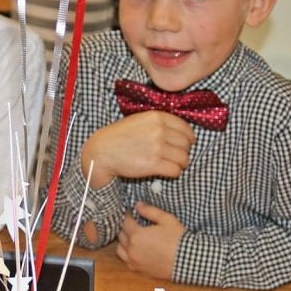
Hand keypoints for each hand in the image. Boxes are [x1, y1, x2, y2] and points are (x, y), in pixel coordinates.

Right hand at [80, 111, 194, 188]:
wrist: (102, 151)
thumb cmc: (120, 136)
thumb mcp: (139, 120)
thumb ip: (159, 122)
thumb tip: (181, 132)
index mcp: (157, 117)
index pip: (185, 128)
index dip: (188, 138)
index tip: (184, 144)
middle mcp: (159, 130)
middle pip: (186, 144)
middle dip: (184, 152)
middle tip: (176, 156)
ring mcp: (157, 148)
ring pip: (184, 158)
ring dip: (180, 164)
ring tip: (172, 164)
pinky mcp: (153, 164)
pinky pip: (175, 170)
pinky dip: (174, 173)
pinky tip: (166, 171)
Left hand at [116, 202, 183, 279]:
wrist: (187, 260)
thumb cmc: (178, 239)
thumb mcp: (166, 219)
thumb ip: (150, 211)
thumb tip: (138, 205)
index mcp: (136, 235)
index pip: (125, 222)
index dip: (127, 215)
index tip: (131, 211)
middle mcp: (131, 249)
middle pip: (120, 235)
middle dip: (124, 227)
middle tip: (132, 222)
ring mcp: (134, 261)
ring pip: (120, 249)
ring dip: (123, 241)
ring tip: (131, 236)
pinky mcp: (139, 270)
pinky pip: (126, 261)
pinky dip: (126, 254)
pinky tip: (134, 250)